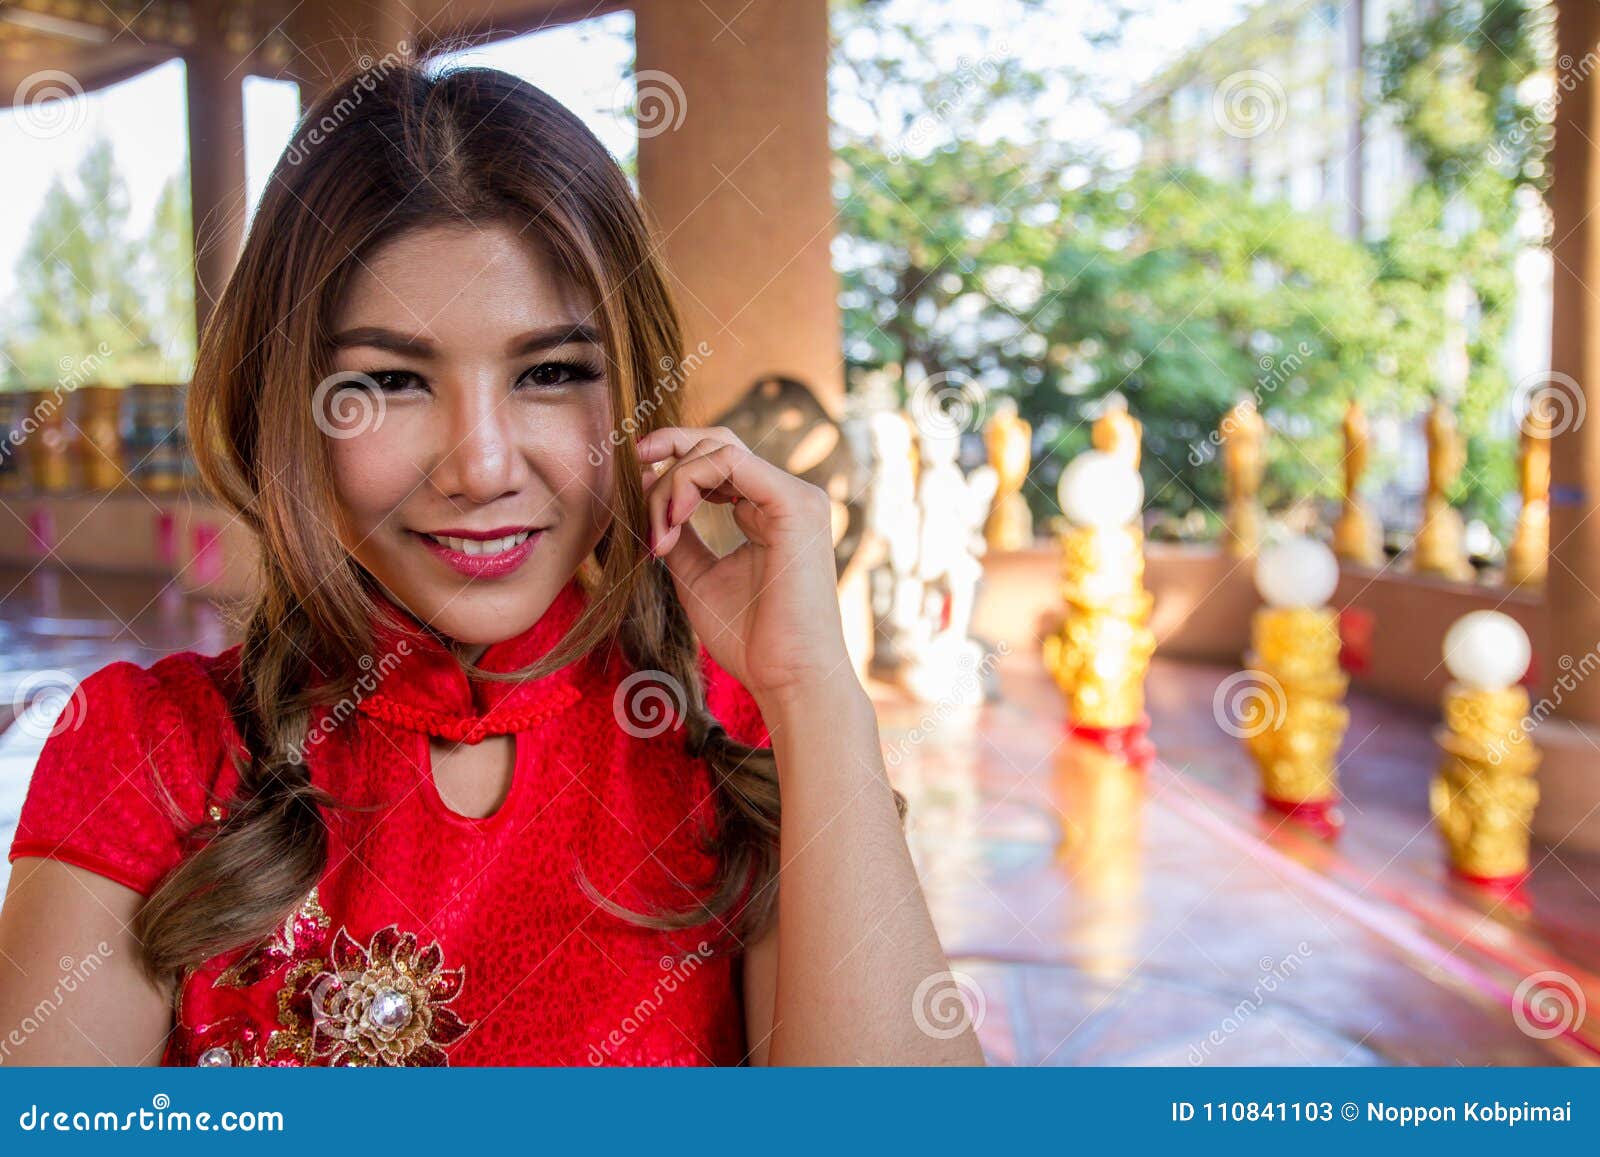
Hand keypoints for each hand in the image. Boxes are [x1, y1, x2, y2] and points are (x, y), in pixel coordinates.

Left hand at [635, 426, 850, 707]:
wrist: (788, 677)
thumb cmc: (750, 638)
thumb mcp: (698, 576)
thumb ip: (680, 535)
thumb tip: (649, 498)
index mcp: (771, 512)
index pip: (720, 462)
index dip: (673, 465)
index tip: (636, 485)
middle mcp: (788, 497)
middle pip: (720, 442)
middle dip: (669, 449)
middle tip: (634, 471)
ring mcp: (796, 497)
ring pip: (719, 449)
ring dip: (672, 482)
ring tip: (660, 532)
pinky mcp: (795, 503)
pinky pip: (729, 462)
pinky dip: (688, 482)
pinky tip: (674, 520)